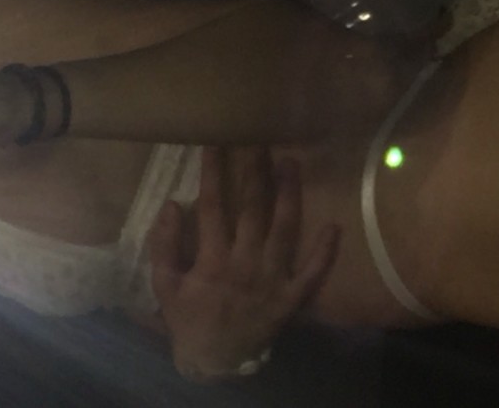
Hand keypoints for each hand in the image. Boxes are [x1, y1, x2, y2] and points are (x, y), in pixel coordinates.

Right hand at [149, 146, 339, 382]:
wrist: (215, 359)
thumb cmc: (187, 317)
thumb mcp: (164, 284)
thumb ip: (164, 244)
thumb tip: (172, 205)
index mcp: (212, 260)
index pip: (213, 206)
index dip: (213, 172)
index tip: (214, 143)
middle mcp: (245, 265)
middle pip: (252, 209)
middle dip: (254, 172)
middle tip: (259, 139)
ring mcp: (272, 280)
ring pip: (285, 230)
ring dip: (289, 195)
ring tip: (291, 162)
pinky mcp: (291, 298)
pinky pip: (313, 273)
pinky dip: (325, 251)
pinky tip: (334, 225)